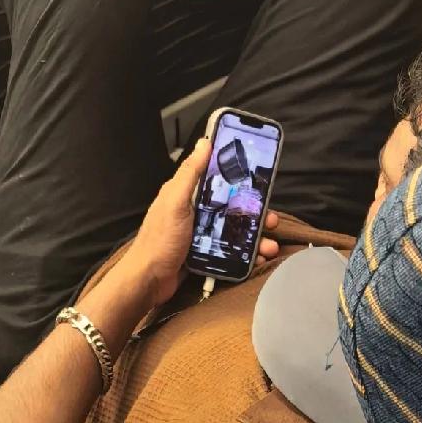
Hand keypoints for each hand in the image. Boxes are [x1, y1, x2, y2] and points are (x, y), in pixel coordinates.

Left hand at [121, 138, 280, 308]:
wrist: (148, 281)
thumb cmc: (161, 239)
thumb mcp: (175, 201)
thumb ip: (190, 174)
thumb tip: (205, 141)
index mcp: (188, 194)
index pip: (218, 180)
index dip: (239, 179)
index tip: (262, 180)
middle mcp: (196, 212)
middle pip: (232, 207)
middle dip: (254, 214)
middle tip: (272, 220)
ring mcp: (202, 235)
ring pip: (235, 230)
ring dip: (254, 237)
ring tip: (270, 245)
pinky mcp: (205, 254)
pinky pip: (230, 251)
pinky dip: (246, 254)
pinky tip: (259, 258)